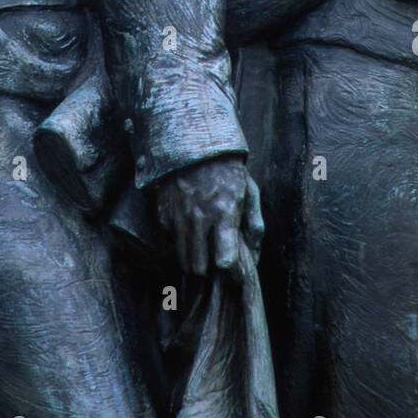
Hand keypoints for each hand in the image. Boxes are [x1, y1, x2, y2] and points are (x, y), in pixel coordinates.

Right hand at [155, 155, 263, 281]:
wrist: (192, 143)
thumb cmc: (226, 169)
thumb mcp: (249, 191)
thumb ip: (254, 226)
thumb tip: (254, 256)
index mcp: (224, 212)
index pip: (225, 261)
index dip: (232, 273)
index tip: (235, 272)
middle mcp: (199, 219)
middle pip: (200, 268)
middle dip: (210, 271)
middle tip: (216, 262)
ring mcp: (177, 218)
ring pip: (183, 260)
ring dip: (194, 262)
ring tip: (203, 251)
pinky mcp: (162, 216)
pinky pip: (169, 245)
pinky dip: (180, 246)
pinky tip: (189, 235)